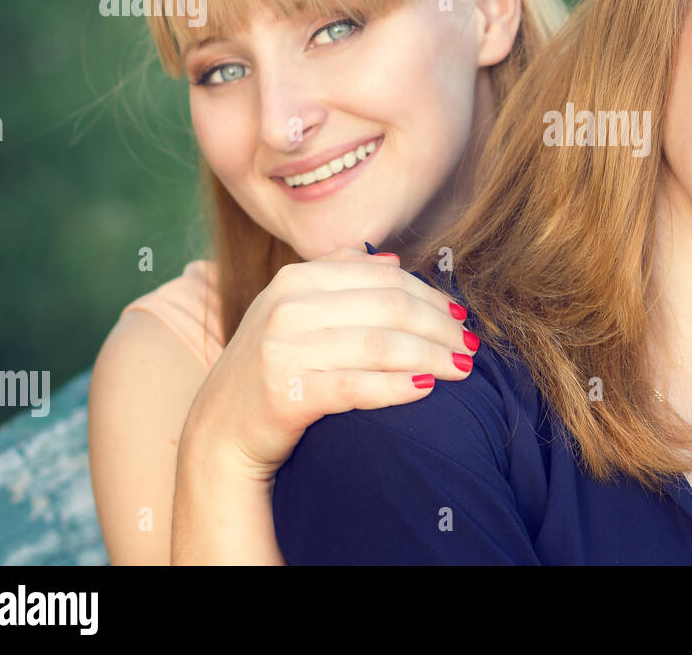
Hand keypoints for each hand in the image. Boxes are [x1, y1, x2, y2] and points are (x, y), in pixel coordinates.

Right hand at [177, 246, 476, 483]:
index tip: (462, 316)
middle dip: (440, 326)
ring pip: (381, 345)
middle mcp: (288, 306)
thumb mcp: (293, 310)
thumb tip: (395, 260)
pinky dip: (398, 386)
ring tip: (461, 369)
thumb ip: (339, 277)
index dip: (431, 297)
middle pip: (390, 308)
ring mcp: (284, 348)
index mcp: (297, 279)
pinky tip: (427, 389)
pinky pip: (357, 386)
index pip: (385, 280)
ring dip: (431, 356)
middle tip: (471, 346)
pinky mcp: (286, 392)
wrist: (220, 430)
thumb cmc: (271, 368)